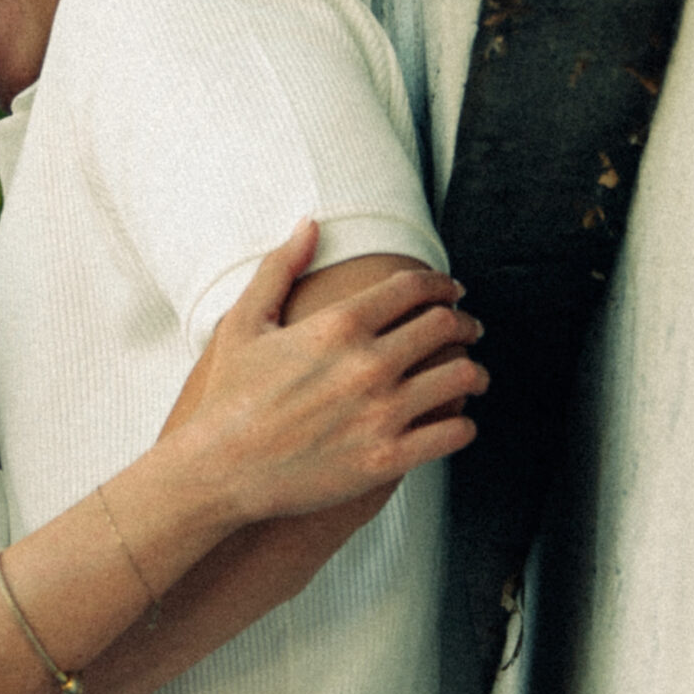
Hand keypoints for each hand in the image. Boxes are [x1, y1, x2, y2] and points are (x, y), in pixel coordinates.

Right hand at [161, 221, 485, 525]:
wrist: (219, 470)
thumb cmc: (229, 397)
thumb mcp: (245, 322)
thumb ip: (280, 268)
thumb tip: (309, 224)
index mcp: (338, 325)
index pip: (413, 288)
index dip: (442, 284)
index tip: (451, 291)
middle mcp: (367, 364)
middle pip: (445, 327)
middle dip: (465, 323)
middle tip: (469, 328)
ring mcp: (381, 413)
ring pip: (460, 377)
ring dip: (474, 372)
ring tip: (472, 375)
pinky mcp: (387, 458)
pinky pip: (452, 434)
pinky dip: (462, 424)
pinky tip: (455, 422)